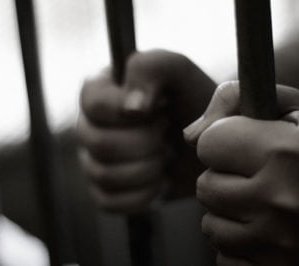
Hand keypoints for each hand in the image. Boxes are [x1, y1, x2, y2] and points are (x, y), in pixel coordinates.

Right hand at [78, 50, 215, 212]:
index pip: (94, 103)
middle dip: (146, 142)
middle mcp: (89, 125)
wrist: (209, 143)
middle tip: (166, 133)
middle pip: (100, 143)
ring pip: (104, 175)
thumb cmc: (191, 100)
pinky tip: (160, 180)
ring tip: (166, 155)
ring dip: (147, 169)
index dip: (129, 112)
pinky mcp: (104, 191)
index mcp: (98, 91)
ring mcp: (93, 160)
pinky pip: (109, 202)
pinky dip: (143, 195)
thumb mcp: (179, 70)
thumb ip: (152, 69)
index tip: (160, 109)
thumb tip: (132, 106)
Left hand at [185, 81, 298, 264]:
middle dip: (225, 179)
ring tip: (268, 208)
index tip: (245, 146)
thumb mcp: (297, 111)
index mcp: (289, 153)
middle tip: (262, 179)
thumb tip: (189, 135)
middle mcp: (284, 200)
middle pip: (205, 185)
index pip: (208, 142)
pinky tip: (269, 235)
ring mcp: (279, 244)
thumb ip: (238, 99)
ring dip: (230, 215)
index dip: (223, 141)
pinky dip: (239, 246)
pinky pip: (223, 257)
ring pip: (210, 224)